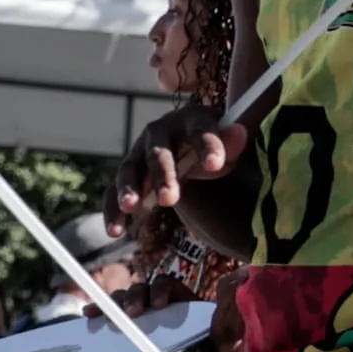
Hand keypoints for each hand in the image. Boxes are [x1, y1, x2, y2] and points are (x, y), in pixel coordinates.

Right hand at [116, 109, 249, 224]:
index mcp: (190, 120)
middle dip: (162, 176)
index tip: (215, 166)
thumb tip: (239, 133)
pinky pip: (114, 191)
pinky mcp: (129, 174)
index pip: (200, 130)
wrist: (191, 144)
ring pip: (130, 170)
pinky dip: (112, 209)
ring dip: (129, 189)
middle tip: (169, 200)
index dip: (208, 146)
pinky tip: (115, 230)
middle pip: (158, 153)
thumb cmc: (215, 145)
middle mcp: (159, 133)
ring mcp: (139, 153)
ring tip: (132, 207)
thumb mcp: (229, 142)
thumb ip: (234, 142)